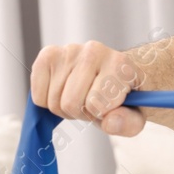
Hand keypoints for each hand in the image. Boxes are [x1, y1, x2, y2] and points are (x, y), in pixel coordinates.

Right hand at [30, 40, 146, 136]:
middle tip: (91, 104)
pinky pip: (38, 94)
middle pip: (70, 103)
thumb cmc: (123, 97)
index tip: (108, 107)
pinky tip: (64, 91)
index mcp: (120, 64)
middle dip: (80, 113)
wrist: (114, 75)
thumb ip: (128, 123)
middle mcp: (94, 51)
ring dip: (65, 108)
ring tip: (80, 97)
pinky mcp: (48, 55)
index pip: (96, 104)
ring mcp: (69, 50)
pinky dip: (48, 101)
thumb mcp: (135, 116)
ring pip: (54, 101)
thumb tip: (110, 122)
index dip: (99, 115)